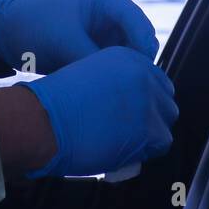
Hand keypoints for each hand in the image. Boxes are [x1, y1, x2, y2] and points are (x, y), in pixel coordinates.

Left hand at [0, 0, 158, 73]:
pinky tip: (113, 88)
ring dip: (129, 68)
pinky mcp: (102, 44)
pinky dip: (118, 72)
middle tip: (135, 87)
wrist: (10, 31)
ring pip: (133, 52)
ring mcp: (109, 27)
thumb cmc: (35, 27)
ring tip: (124, 89)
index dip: (142, 46)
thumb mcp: (65, 43)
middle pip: (141, 37)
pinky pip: (119, 60)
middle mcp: (113, 10)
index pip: (136, 21)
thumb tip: (118, 82)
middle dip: (139, 60)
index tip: (141, 72)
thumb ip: (93, 59)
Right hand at [23, 46, 176, 177]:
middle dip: (152, 117)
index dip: (146, 100)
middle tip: (129, 131)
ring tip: (123, 141)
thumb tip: (129, 108)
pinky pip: (160, 144)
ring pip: (165, 123)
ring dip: (149, 135)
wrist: (43, 120)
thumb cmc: (53, 105)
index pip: (155, 79)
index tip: (134, 113)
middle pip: (165, 100)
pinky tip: (122, 150)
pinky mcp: (149, 129)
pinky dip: (144, 151)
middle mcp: (141, 74)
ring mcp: (147, 101)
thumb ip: (114, 85)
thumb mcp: (87, 77)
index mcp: (125, 57)